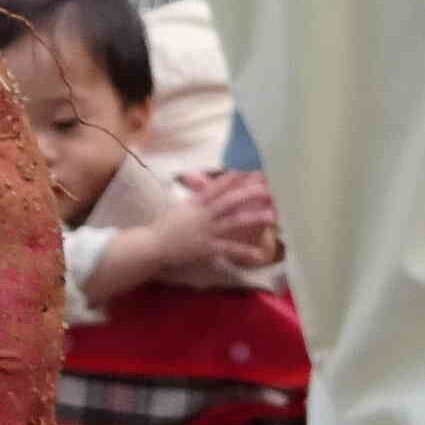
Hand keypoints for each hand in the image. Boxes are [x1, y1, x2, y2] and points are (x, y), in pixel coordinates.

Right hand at [162, 170, 280, 272]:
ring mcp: (206, 231)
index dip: (231, 178)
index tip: (246, 170)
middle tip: (268, 188)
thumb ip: (193, 196)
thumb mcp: (178, 207)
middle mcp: (202, 214)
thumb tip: (199, 181)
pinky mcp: (207, 247)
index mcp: (195, 203)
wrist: (152, 246)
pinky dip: (244, 252)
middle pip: (229, 200)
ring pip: (234, 222)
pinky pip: (229, 249)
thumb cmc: (164, 227)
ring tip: (272, 215)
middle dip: (249, 193)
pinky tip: (258, 254)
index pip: (215, 187)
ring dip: (254, 218)